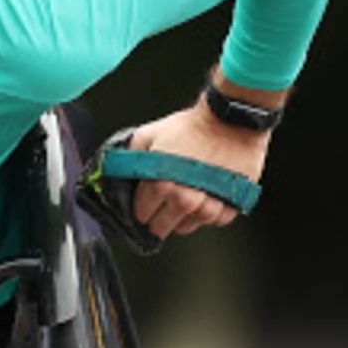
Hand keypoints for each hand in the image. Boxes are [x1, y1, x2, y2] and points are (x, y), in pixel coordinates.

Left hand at [108, 101, 271, 240]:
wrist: (230, 120)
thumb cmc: (192, 126)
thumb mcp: (150, 134)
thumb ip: (130, 155)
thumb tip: (116, 169)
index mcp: (161, 184)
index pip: (142, 213)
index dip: (140, 211)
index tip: (142, 209)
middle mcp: (185, 199)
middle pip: (163, 226)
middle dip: (157, 222)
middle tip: (158, 216)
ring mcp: (209, 204)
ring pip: (189, 226)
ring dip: (183, 220)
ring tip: (182, 206)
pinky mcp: (231, 204)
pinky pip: (216, 220)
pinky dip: (210, 215)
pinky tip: (206, 201)